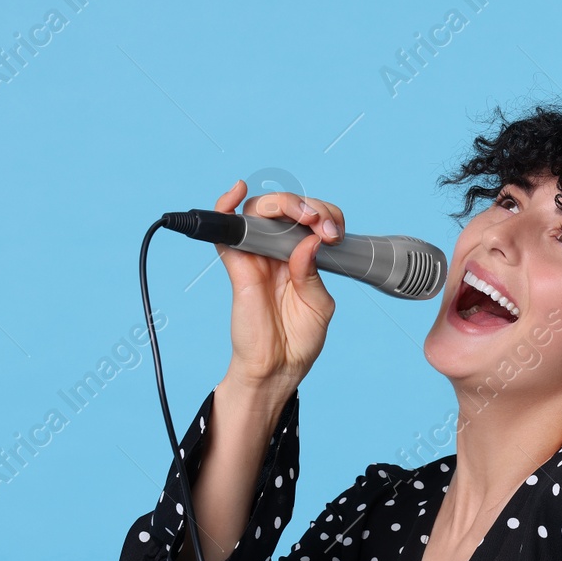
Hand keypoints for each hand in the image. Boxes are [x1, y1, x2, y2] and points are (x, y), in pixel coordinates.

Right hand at [211, 181, 345, 388]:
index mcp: (301, 257)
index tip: (336, 233)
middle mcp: (277, 251)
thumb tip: (309, 241)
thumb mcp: (319, 304)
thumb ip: (312, 272)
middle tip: (323, 225)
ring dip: (282, 203)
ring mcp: (256, 256)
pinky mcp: (237, 266)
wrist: (277, 368)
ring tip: (304, 217)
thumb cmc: (298, 340)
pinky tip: (237, 192)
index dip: (325, 215)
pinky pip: (225, 231)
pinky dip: (225, 206)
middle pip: (285, 208)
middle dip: (308, 206)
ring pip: (259, 211)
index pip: (310, 219)